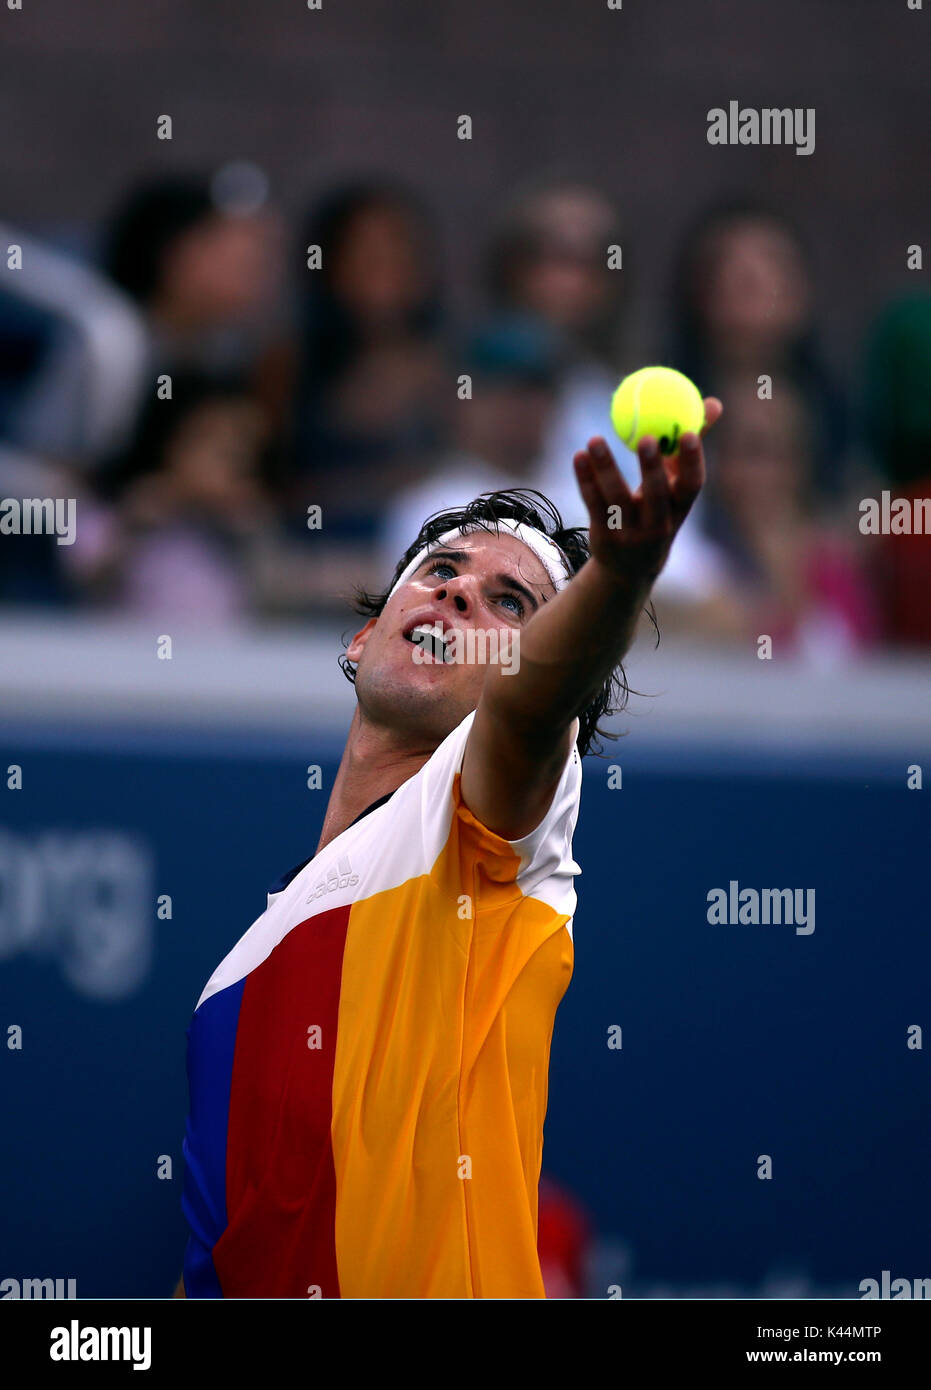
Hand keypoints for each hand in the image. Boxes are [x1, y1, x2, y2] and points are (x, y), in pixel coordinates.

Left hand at [573, 397, 722, 586]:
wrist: (630, 568)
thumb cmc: (658, 512)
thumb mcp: (675, 486)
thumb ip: (687, 446)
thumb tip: (713, 403)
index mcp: (680, 509)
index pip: (692, 485)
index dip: (692, 461)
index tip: (689, 432)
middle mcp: (659, 525)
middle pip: (656, 495)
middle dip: (653, 468)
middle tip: (646, 437)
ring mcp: (630, 532)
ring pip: (616, 497)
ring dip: (606, 467)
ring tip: (595, 439)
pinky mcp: (604, 535)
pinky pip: (593, 503)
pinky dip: (585, 479)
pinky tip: (580, 456)